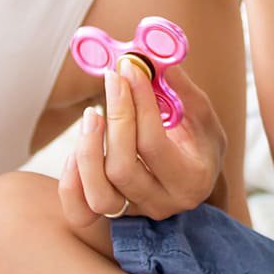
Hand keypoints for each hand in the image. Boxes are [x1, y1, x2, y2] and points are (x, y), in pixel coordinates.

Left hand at [59, 60, 225, 225]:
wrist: (196, 173)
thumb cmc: (200, 141)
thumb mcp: (201, 114)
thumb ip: (181, 89)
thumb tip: (152, 59)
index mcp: (192, 180)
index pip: (153, 144)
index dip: (137, 103)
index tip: (130, 68)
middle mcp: (164, 203)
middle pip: (122, 168)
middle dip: (114, 119)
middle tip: (112, 79)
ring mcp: (137, 212)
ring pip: (99, 195)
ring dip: (88, 151)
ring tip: (92, 114)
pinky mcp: (115, 213)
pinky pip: (80, 212)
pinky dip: (71, 183)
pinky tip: (75, 150)